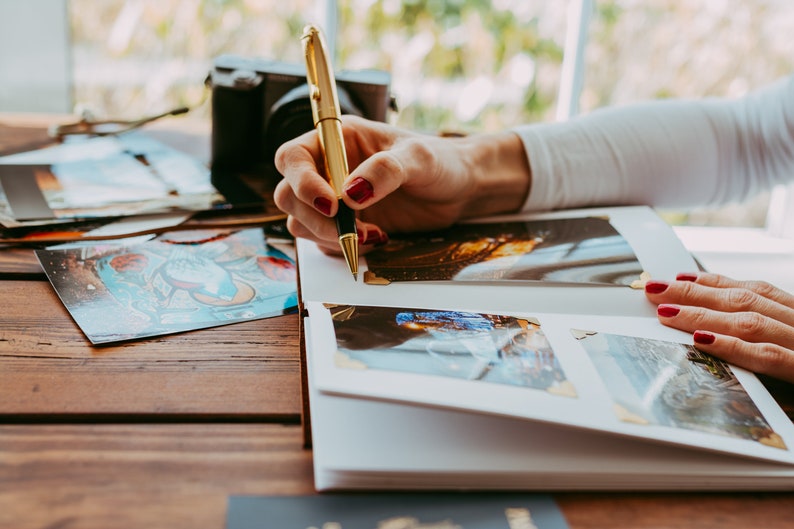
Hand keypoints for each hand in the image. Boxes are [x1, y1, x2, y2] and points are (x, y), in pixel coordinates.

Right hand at [274, 115, 529, 254]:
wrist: (460, 189)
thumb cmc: (441, 161)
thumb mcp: (419, 158)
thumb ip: (385, 170)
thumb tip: (350, 194)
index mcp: (337, 140)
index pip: (293, 158)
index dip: (301, 181)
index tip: (332, 203)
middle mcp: (328, 169)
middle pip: (289, 195)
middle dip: (315, 217)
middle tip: (350, 229)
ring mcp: (335, 200)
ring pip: (302, 223)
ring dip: (329, 236)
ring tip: (372, 235)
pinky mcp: (347, 226)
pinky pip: (325, 242)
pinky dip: (343, 247)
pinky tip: (376, 240)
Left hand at [645, 272, 793, 382]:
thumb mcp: (793, 349)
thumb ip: (765, 339)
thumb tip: (713, 333)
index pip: (753, 291)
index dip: (714, 284)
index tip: (679, 278)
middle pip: (742, 302)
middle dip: (694, 294)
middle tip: (655, 289)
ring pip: (748, 323)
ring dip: (703, 315)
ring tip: (666, 312)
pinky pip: (766, 356)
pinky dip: (733, 345)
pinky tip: (701, 340)